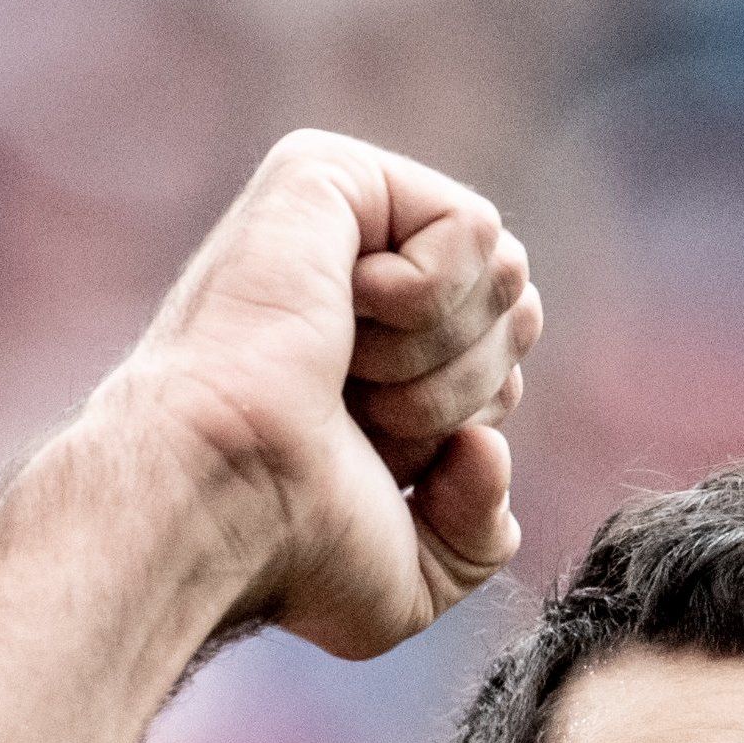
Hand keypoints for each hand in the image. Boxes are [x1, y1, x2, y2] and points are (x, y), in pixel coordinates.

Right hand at [92, 130, 541, 658]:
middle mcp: (352, 284)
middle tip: (364, 416)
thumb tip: (485, 449)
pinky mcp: (324, 173)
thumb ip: (481, 527)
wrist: (225, 502)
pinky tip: (342, 315)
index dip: (472, 424)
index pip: (507, 362)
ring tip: (345, 373)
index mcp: (369, 359)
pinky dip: (429, 298)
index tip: (378, 457)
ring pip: (502, 270)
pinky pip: (471, 227)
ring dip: (442, 355)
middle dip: (466, 389)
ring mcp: (335, 224)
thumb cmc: (290, 552)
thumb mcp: (419, 569)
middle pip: (518, 310)